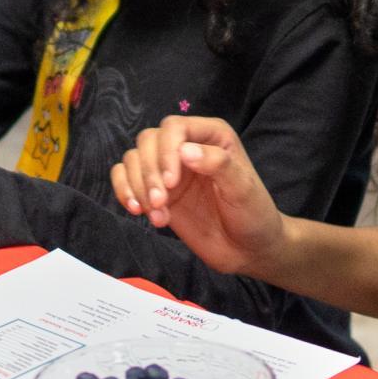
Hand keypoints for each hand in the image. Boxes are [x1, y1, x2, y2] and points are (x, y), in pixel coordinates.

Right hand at [111, 117, 285, 278]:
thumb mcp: (243, 188)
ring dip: (137, 186)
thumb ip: (217, 165)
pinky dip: (125, 191)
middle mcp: (186, 146)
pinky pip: (125, 177)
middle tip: (160, 202)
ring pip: (134, 158)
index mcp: (211, 135)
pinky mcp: (155, 190)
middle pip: (148, 140)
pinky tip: (137, 211)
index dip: (166, 151)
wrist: (247, 250)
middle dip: (149, 172)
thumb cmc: (252, 214)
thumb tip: (184, 151)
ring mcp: (168, 169)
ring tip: (157, 215)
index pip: (174, 127)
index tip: (171, 183)